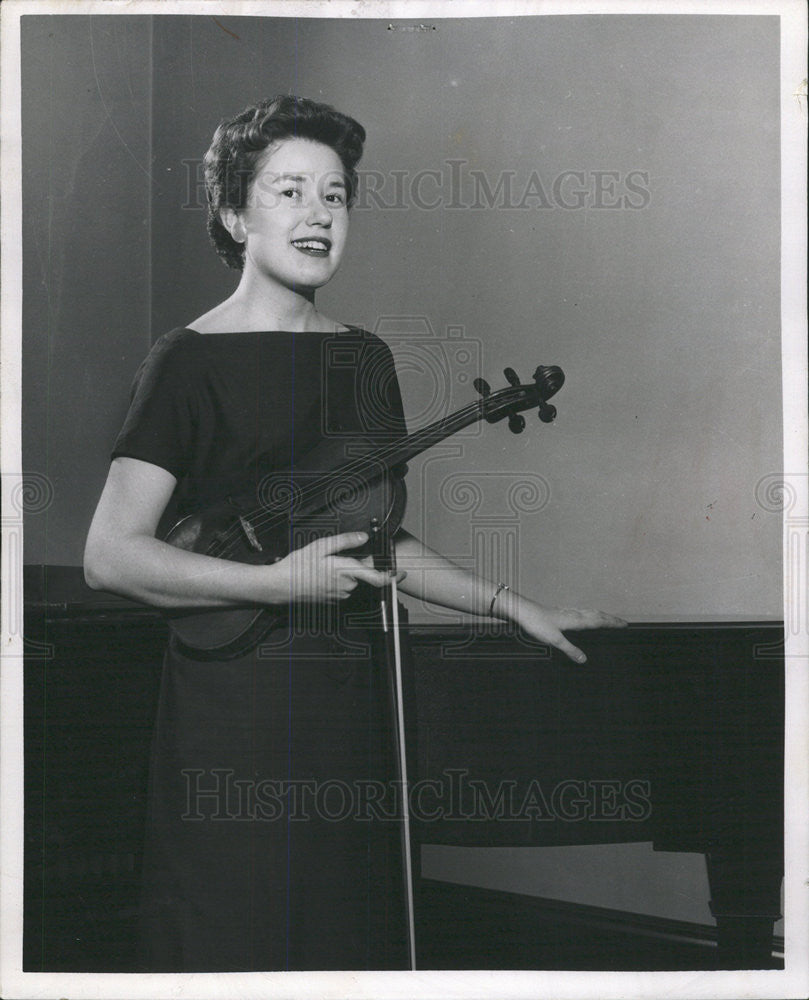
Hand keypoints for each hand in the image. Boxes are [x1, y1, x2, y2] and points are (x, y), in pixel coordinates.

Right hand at [273, 531, 404, 603]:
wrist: (281, 586)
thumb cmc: (298, 566)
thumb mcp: (321, 546)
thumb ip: (345, 541)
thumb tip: (363, 537)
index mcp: (347, 572)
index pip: (377, 578)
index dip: (393, 577)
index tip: (402, 573)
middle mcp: (347, 587)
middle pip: (362, 574)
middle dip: (356, 564)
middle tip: (337, 558)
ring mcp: (340, 595)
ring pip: (352, 581)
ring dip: (345, 573)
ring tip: (324, 566)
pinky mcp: (333, 600)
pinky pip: (342, 588)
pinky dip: (337, 580)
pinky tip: (321, 575)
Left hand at [510, 600, 626, 663]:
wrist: (522, 611)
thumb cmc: (537, 623)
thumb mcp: (555, 640)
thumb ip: (570, 649)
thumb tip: (584, 660)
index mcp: (576, 620)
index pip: (599, 621)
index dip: (612, 623)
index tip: (625, 625)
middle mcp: (573, 614)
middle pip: (596, 615)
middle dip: (610, 619)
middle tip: (621, 622)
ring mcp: (566, 612)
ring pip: (588, 612)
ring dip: (600, 615)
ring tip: (608, 619)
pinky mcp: (559, 613)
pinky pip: (580, 613)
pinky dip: (588, 614)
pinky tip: (583, 617)